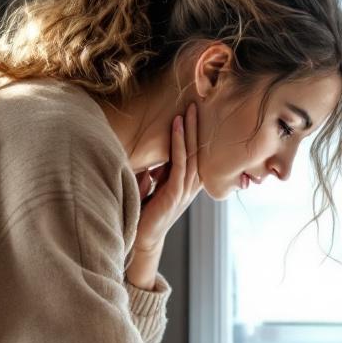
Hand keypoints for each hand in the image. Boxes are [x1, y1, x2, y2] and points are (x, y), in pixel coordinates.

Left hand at [133, 102, 200, 253]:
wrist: (143, 239)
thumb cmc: (145, 214)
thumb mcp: (153, 189)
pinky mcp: (175, 193)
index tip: (194, 114)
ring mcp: (184, 189)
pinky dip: (179, 143)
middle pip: (197, 150)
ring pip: (191, 153)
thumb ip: (156, 175)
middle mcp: (190, 185)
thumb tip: (151, 165)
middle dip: (197, 126)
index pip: (195, 154)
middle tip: (198, 103)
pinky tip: (177, 126)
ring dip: (190, 130)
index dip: (196, 134)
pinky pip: (179, 162)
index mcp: (187, 184)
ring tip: (189, 110)